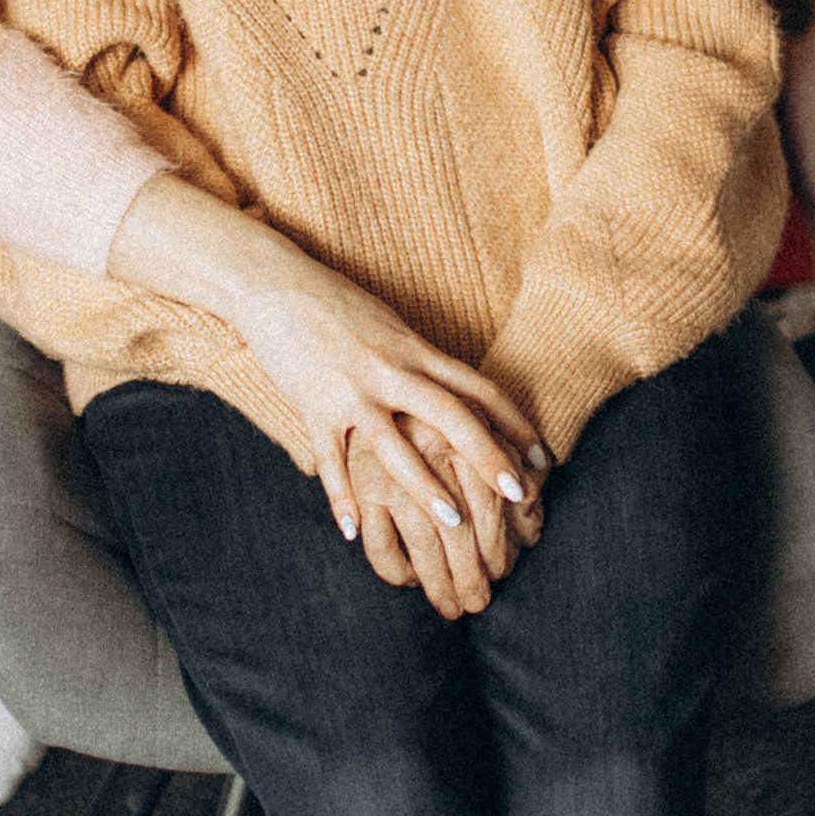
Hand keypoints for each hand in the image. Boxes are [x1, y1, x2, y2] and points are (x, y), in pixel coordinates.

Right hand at [230, 274, 545, 557]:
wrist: (272, 283)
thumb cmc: (332, 302)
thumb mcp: (389, 325)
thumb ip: (418, 360)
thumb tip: (453, 389)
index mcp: (416, 349)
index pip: (480, 389)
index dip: (516, 424)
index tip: (543, 457)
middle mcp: (391, 370)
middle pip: (452, 416)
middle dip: (489, 456)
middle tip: (520, 495)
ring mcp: (352, 390)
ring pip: (397, 445)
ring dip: (428, 487)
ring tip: (454, 523)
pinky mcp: (313, 405)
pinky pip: (332, 460)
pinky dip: (342, 498)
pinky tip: (352, 532)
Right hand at [349, 412, 540, 615]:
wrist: (360, 369)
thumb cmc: (434, 405)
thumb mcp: (478, 416)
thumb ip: (511, 463)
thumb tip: (531, 524)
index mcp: (462, 431)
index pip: (488, 507)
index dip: (498, 547)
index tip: (503, 572)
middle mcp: (423, 447)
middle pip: (455, 533)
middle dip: (469, 577)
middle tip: (478, 604)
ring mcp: (385, 465)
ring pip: (417, 543)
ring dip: (435, 583)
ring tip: (450, 607)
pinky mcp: (353, 478)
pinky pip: (374, 541)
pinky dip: (391, 568)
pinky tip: (407, 581)